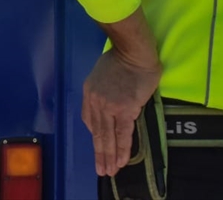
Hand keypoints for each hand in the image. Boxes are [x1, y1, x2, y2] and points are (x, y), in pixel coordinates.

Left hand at [82, 48, 161, 176]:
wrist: (133, 52)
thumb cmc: (122, 60)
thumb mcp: (101, 74)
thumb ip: (101, 91)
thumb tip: (108, 106)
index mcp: (89, 92)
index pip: (89, 120)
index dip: (95, 136)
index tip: (99, 148)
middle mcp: (96, 101)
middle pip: (97, 132)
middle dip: (99, 153)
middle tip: (101, 170)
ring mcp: (109, 106)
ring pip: (108, 136)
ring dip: (109, 156)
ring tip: (110, 171)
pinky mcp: (125, 109)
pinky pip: (123, 133)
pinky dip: (122, 149)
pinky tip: (121, 161)